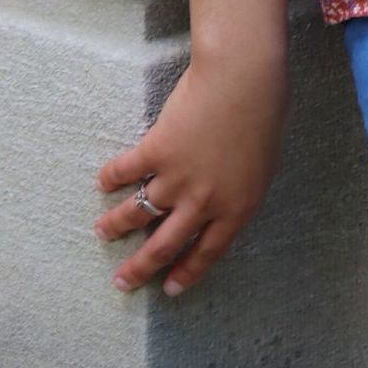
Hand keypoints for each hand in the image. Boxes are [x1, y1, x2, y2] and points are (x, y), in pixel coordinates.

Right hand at [94, 49, 288, 298]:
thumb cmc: (264, 114)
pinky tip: (103, 183)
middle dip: (140, 267)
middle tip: (122, 282)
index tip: (168, 288)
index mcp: (236, 209)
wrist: (244, 79)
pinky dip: (112, 178)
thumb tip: (219, 201)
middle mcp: (204, 202)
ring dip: (116, 225)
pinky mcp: (157, 150)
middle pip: (165, 245)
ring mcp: (177, 178)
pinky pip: (127, 171)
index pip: (206, 252)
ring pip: (139, 212)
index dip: (186, 273)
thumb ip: (238, 190)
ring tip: (102, 232)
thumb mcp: (261, 166)